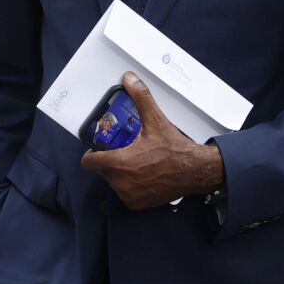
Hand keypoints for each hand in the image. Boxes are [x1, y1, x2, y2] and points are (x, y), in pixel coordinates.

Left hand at [78, 73, 225, 211]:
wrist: (195, 171)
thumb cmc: (175, 149)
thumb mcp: (156, 121)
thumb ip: (140, 98)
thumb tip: (130, 79)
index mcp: (120, 163)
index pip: (89, 162)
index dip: (92, 153)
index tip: (99, 148)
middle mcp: (121, 183)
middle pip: (102, 170)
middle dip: (110, 160)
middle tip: (124, 151)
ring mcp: (129, 195)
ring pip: (113, 182)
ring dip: (120, 173)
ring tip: (136, 162)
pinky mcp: (138, 204)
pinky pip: (124, 193)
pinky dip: (130, 185)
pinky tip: (143, 175)